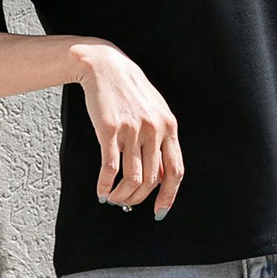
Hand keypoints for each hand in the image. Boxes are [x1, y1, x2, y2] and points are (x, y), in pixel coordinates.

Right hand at [75, 42, 183, 219]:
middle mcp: (153, 129)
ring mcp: (132, 130)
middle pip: (152, 179)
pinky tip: (101, 191)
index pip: (175, 171)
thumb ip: (160, 139)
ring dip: (122, 196)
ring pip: (132, 178)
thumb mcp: (154, 111)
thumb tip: (159, 176)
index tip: (159, 212)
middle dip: (139, 199)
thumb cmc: (130, 90)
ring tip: (113, 199)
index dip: (168, 196)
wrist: (105, 66)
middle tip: (126, 205)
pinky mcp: (109, 129)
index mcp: (169, 126)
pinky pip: (110, 167)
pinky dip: (105, 185)